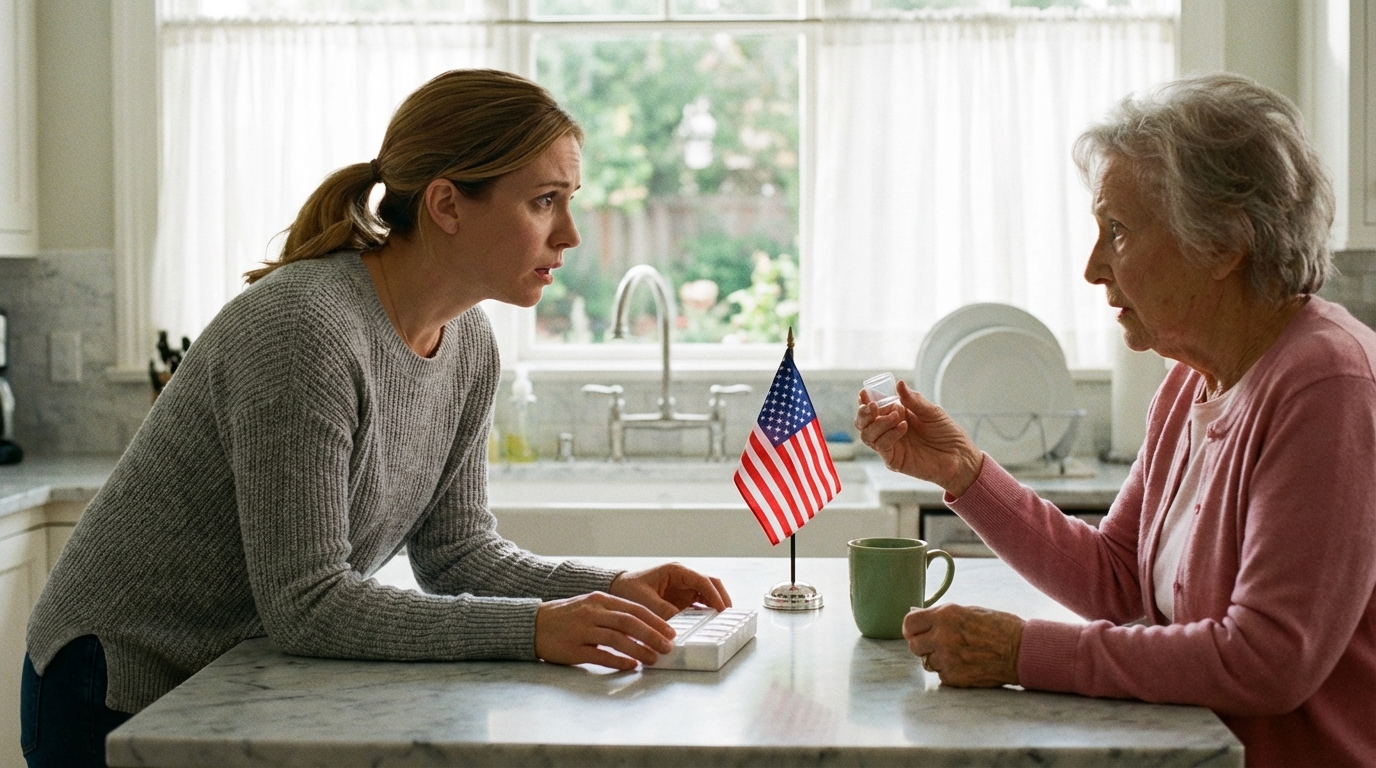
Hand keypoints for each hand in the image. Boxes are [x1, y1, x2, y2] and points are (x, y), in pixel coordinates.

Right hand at [535, 591, 675, 669]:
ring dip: (638, 650)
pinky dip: (618, 661)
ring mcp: (582, 630)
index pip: (633, 608)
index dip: (654, 620)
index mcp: (599, 599)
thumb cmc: (566, 616)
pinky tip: (631, 666)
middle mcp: (592, 612)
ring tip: (654, 659)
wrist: (532, 624)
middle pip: (628, 622)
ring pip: (617, 639)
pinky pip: (600, 655)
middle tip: (668, 646)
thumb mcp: (589, 605)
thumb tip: (644, 624)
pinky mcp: (573, 649)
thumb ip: (613, 612)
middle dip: (652, 635)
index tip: (670, 631)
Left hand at [608, 562, 731, 618]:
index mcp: (676, 571)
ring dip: (716, 606)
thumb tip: (679, 625)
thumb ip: (663, 611)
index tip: (722, 610)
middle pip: (711, 585)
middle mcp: (683, 578)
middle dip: (721, 599)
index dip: (714, 595)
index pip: (702, 580)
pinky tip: (709, 624)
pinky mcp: (682, 599)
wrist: (618, 590)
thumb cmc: (629, 589)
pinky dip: (706, 612)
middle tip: (728, 617)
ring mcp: (684, 588)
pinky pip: (700, 604)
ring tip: (722, 622)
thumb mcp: (645, 601)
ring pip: (708, 594)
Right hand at [855, 380, 983, 496]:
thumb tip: (899, 384)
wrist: (960, 457)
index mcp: (895, 415)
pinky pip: (881, 446)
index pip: (873, 408)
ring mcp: (890, 446)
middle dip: (863, 412)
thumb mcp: (932, 412)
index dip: (865, 400)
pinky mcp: (893, 460)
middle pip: (863, 423)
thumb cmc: (947, 434)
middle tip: (872, 405)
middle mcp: (888, 430)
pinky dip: (889, 435)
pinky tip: (903, 426)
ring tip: (897, 416)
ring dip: (878, 423)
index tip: (865, 392)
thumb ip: (914, 400)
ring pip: (867, 435)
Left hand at [904, 603, 1023, 687]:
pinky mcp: (955, 677)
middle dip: (924, 646)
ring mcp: (948, 658)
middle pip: (914, 646)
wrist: (1022, 650)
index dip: (911, 629)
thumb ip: (941, 615)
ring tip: (960, 654)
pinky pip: (942, 676)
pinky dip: (951, 673)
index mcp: (945, 616)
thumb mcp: (969, 611)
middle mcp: (942, 636)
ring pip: (928, 663)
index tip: (915, 633)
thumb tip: (917, 614)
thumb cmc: (1000, 627)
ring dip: (939, 660)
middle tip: (939, 645)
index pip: (909, 623)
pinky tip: (967, 665)